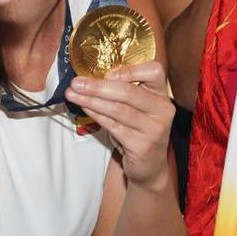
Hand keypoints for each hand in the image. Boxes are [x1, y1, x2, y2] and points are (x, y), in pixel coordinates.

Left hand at [65, 61, 174, 188]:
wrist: (150, 165)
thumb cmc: (139, 130)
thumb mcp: (139, 108)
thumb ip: (126, 91)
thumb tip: (92, 76)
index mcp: (162, 94)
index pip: (154, 71)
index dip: (130, 70)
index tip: (107, 73)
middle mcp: (162, 110)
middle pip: (129, 92)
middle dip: (98, 86)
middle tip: (77, 83)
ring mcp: (154, 129)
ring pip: (118, 110)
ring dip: (92, 100)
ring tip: (73, 95)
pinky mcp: (142, 145)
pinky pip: (114, 126)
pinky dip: (96, 115)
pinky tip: (85, 108)